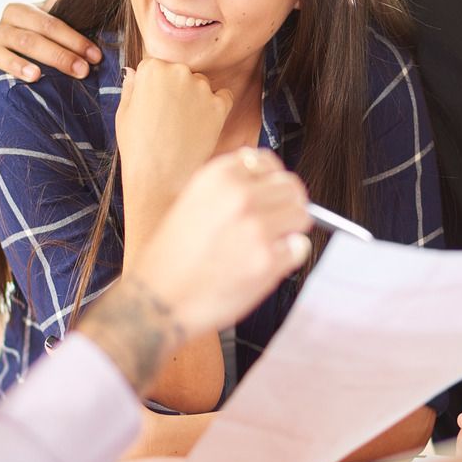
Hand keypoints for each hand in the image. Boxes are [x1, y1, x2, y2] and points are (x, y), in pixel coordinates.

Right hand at [0, 0, 101, 83]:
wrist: (11, 58)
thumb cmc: (39, 40)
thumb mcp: (50, 24)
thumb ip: (62, 11)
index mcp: (20, 12)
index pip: (48, 23)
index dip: (73, 39)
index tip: (95, 56)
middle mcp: (1, 27)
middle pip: (28, 39)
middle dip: (57, 55)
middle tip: (81, 71)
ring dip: (16, 64)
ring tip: (36, 76)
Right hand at [116, 58, 232, 221]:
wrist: (159, 179)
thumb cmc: (137, 148)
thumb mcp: (123, 113)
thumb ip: (131, 87)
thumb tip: (134, 72)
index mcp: (151, 69)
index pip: (157, 67)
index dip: (155, 88)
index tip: (154, 106)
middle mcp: (177, 71)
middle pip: (180, 73)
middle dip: (177, 90)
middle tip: (169, 119)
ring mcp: (201, 88)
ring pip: (201, 85)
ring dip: (196, 99)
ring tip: (183, 127)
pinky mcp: (219, 106)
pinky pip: (223, 97)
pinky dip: (217, 108)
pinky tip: (203, 125)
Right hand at [126, 149, 309, 340]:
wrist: (159, 299)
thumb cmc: (171, 258)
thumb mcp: (193, 201)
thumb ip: (231, 189)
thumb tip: (268, 187)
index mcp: (219, 176)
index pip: (268, 162)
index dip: (271, 181)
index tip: (270, 193)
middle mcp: (240, 196)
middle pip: (291, 187)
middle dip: (287, 204)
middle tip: (276, 222)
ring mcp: (257, 228)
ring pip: (302, 215)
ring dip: (291, 229)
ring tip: (267, 243)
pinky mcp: (268, 260)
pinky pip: (299, 248)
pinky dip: (288, 257)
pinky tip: (263, 263)